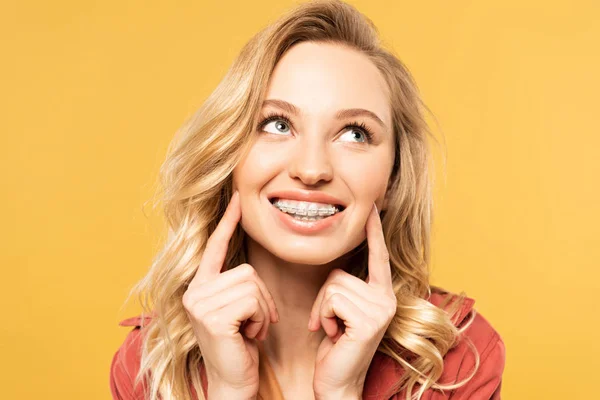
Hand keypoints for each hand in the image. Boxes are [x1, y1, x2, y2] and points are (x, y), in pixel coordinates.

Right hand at [182, 191, 279, 398]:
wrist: (234, 382)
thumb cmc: (241, 346)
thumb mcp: (238, 310)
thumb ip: (237, 285)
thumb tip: (249, 267)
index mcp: (200, 287)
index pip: (215, 247)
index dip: (227, 222)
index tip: (238, 198)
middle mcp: (195, 292)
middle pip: (247, 270)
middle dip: (262, 298)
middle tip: (255, 323)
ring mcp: (200, 304)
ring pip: (252, 284)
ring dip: (262, 310)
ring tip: (250, 330)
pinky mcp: (212, 317)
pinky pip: (253, 300)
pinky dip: (260, 319)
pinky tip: (249, 336)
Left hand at [309, 203, 396, 398]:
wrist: (336, 383)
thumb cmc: (335, 348)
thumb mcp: (341, 312)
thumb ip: (345, 289)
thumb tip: (336, 269)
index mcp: (382, 294)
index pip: (378, 256)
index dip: (374, 231)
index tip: (373, 207)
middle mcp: (387, 299)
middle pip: (340, 272)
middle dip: (324, 298)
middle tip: (329, 323)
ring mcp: (381, 309)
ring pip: (333, 284)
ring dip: (323, 309)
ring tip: (332, 330)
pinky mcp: (369, 320)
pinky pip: (332, 298)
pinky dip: (324, 316)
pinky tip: (333, 335)